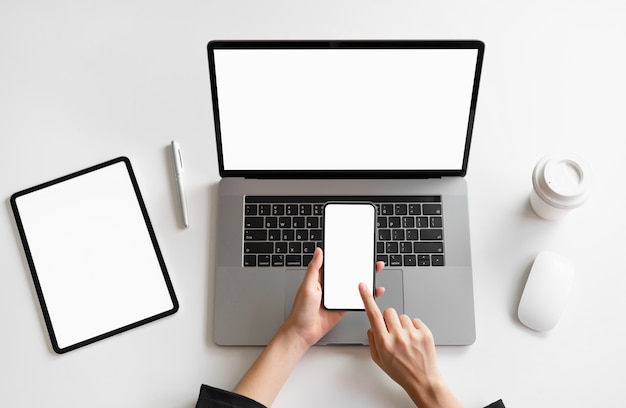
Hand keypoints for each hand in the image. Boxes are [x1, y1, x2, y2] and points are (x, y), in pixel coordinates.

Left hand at [233, 248, 383, 406]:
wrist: (303, 333)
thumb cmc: (300, 310)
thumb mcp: (307, 286)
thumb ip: (314, 269)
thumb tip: (318, 251)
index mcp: (320, 278)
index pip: (335, 264)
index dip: (345, 257)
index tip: (355, 250)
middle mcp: (329, 286)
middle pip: (347, 274)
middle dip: (359, 267)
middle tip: (370, 260)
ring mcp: (337, 297)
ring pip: (353, 285)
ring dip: (364, 280)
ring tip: (375, 272)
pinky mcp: (342, 307)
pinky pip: (355, 299)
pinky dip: (365, 295)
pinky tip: (373, 291)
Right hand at [359, 283, 461, 407]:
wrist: (423, 380)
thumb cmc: (401, 371)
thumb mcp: (379, 360)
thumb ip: (372, 341)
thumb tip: (372, 326)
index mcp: (384, 343)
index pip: (373, 315)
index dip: (367, 299)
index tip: (363, 287)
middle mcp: (398, 337)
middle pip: (389, 312)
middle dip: (389, 319)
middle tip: (392, 332)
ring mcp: (412, 334)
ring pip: (402, 316)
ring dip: (402, 325)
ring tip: (405, 340)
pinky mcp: (425, 333)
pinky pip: (415, 320)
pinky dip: (413, 328)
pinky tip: (414, 340)